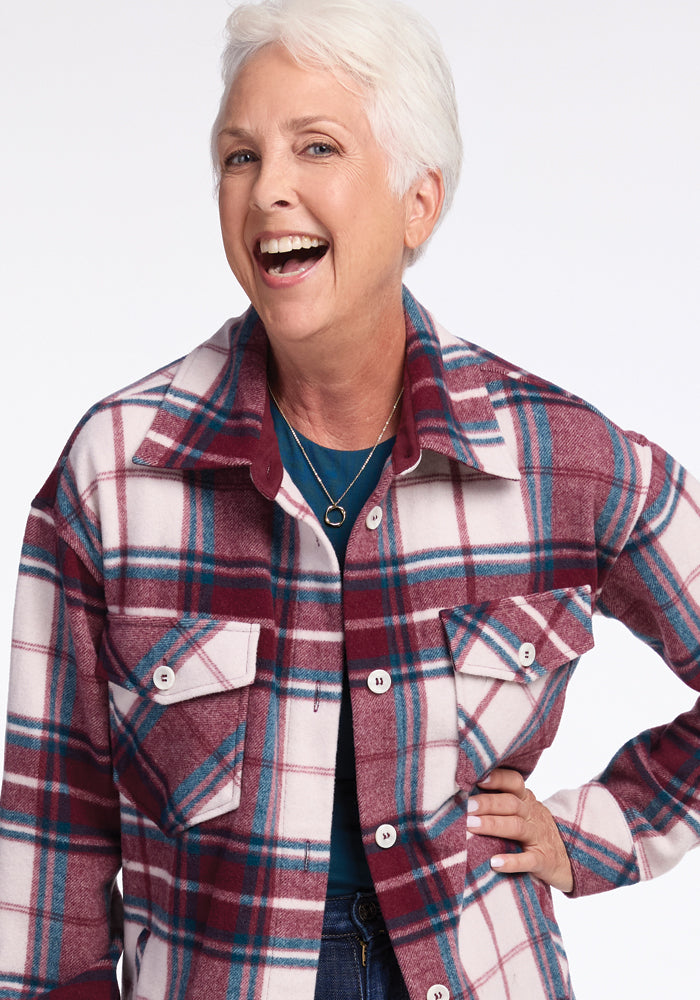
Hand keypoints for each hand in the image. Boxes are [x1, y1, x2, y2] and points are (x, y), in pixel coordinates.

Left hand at [466, 767, 573, 892]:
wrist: (570, 858)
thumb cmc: (535, 832)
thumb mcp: (523, 812)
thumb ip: (500, 803)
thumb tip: (461, 796)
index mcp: (526, 800)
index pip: (514, 782)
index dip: (498, 778)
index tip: (477, 778)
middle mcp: (533, 815)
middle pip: (511, 803)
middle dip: (487, 803)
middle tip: (466, 806)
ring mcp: (539, 837)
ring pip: (517, 827)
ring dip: (493, 825)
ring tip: (471, 827)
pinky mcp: (543, 860)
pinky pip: (529, 860)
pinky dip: (512, 862)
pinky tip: (494, 863)